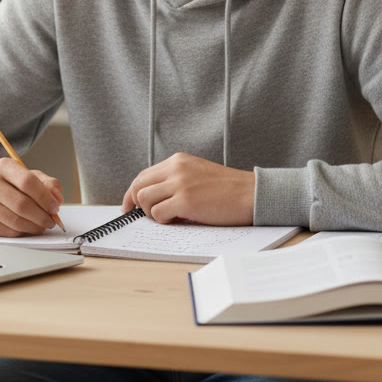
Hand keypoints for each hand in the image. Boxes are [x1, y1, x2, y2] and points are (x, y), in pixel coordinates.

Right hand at [0, 158, 63, 236]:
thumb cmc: (7, 187)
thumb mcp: (26, 177)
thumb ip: (46, 184)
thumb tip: (58, 198)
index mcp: (3, 167)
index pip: (28, 182)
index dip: (45, 197)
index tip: (56, 208)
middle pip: (22, 204)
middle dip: (42, 216)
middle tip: (52, 221)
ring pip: (16, 221)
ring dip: (35, 227)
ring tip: (42, 226)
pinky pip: (8, 231)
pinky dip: (23, 233)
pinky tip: (27, 228)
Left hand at [121, 152, 255, 225]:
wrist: (252, 194)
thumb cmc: (228, 189)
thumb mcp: (197, 174)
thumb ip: (175, 179)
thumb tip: (151, 198)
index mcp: (178, 161)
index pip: (143, 175)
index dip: (132, 192)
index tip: (129, 205)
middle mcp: (176, 168)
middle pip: (138, 186)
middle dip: (135, 203)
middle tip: (139, 216)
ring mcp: (180, 183)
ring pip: (144, 200)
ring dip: (152, 213)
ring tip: (170, 217)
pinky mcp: (185, 201)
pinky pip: (158, 214)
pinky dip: (164, 220)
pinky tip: (179, 220)